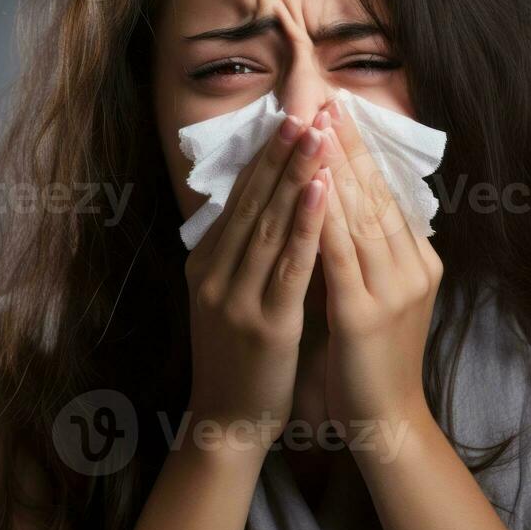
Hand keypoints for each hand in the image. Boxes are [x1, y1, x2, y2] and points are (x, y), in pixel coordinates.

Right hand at [184, 114, 330, 453]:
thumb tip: (265, 206)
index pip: (240, 197)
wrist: (228, 421)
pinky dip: (307, 223)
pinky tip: (322, 189)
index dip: (266, 156)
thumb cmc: (237, 358)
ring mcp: (238, 297)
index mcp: (208, 262)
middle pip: (254, 201)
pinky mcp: (266, 322)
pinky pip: (289, 264)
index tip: (289, 116)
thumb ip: (240, 254)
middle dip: (281, 152)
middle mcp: (217, 272)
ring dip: (296, 174)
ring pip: (271, 223)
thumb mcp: (226, 297)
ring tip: (316, 133)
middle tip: (304, 108)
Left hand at [315, 98, 442, 444]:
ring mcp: (393, 289)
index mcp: (419, 261)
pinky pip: (340, 254)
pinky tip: (310, 185)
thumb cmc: (374, 359)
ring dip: (334, 167)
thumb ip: (371, 253)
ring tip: (316, 127)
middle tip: (326, 101)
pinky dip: (325, 216)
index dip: (362, 152)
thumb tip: (344, 203)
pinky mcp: (365, 313)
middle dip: (347, 146)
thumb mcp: (381, 295)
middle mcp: (413, 267)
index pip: (387, 194)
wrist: (386, 420)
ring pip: (360, 215)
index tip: (339, 112)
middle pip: (376, 194)